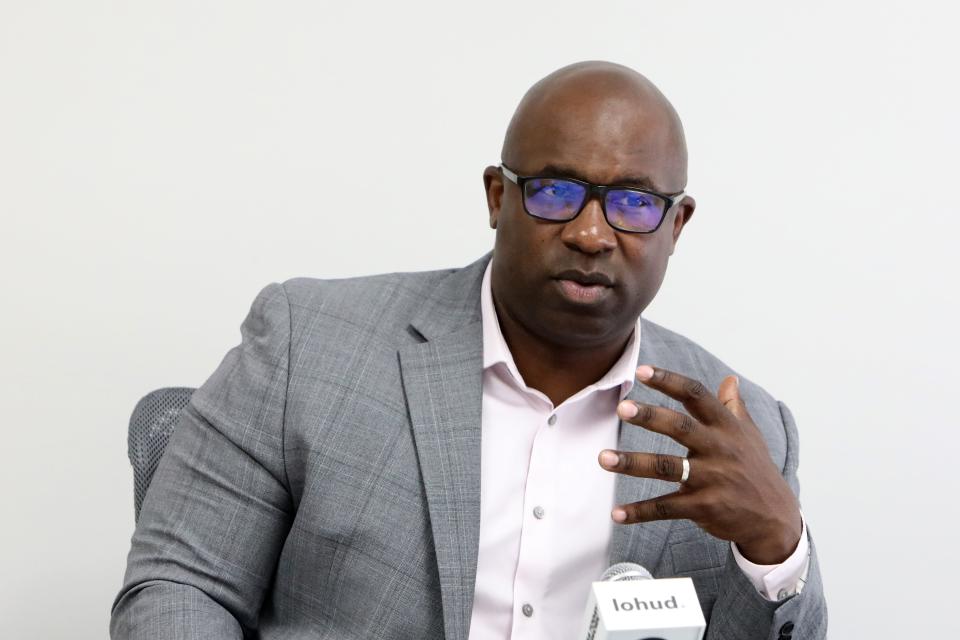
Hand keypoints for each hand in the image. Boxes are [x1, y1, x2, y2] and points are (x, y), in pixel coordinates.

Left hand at [599, 365, 801, 564]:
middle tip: (621, 407)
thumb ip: (735, 407)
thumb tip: (730, 379)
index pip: (696, 396)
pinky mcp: (704, 507)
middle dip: (650, 417)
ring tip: (603, 458)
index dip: (670, 382)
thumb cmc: (756, 469)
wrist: (776, 518)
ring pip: (666, 468)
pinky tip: (616, 513)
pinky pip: (666, 508)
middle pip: (680, 427)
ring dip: (633, 463)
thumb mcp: (750, 435)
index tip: (642, 371)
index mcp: (726, 427)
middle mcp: (718, 449)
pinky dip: (640, 512)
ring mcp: (711, 479)